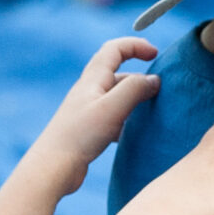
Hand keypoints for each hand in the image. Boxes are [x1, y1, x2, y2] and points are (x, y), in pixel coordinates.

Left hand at [31, 35, 158, 189]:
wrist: (53, 168)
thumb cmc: (80, 136)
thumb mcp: (112, 108)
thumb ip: (135, 89)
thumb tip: (154, 80)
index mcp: (93, 79)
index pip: (114, 49)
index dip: (135, 45)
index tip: (155, 54)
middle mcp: (89, 91)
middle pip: (117, 72)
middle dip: (139, 75)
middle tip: (160, 88)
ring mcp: (88, 110)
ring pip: (117, 97)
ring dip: (135, 99)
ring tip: (153, 111)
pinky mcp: (89, 129)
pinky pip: (114, 117)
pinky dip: (128, 119)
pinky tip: (136, 133)